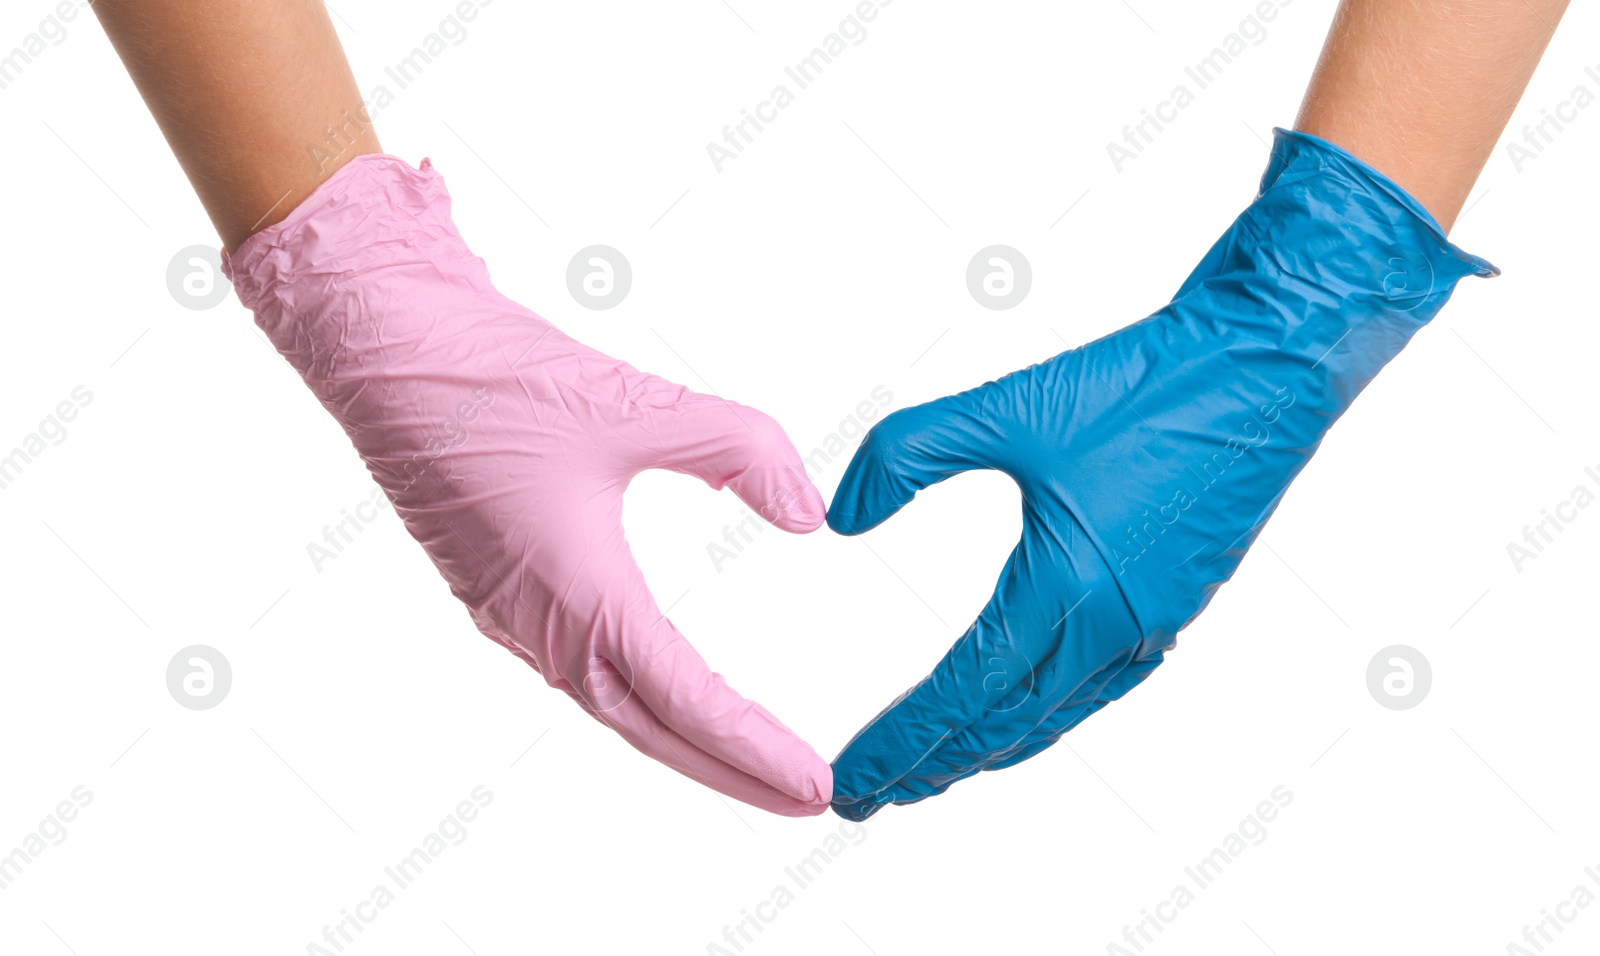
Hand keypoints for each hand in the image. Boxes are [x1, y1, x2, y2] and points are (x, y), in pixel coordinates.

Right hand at [227, 154, 831, 815]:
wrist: (384, 346)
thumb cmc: (493, 377)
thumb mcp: (635, 403)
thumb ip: (737, 450)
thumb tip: (807, 512)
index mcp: (577, 595)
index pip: (688, 700)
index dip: (757, 748)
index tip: (816, 784)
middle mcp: (540, 623)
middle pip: (652, 729)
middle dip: (732, 768)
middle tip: (805, 797)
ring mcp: (510, 612)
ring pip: (613, 702)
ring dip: (683, 736)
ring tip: (747, 754)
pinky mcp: (495, 587)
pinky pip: (578, 668)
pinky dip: (636, 694)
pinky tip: (662, 680)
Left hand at [825, 129, 1495, 819]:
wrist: (1267, 364)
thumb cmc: (1148, 383)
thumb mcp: (1008, 406)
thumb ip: (909, 455)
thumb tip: (841, 515)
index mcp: (1068, 584)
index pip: (963, 692)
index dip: (902, 742)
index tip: (852, 780)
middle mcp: (1115, 623)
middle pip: (1005, 726)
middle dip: (933, 768)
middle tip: (871, 799)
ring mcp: (1154, 622)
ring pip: (1056, 715)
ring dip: (990, 750)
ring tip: (937, 773)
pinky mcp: (1178, 604)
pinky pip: (1101, 687)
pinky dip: (1049, 715)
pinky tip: (1028, 712)